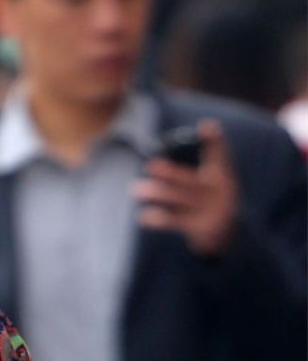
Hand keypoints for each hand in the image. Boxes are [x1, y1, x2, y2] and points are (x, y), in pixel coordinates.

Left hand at [134, 120, 239, 257]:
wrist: (225, 235)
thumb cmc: (211, 201)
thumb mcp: (214, 181)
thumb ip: (197, 166)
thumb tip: (180, 144)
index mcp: (222, 176)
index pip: (219, 154)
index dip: (214, 140)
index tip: (205, 125)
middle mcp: (220, 192)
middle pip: (191, 180)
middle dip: (170, 173)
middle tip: (150, 165)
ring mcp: (210, 211)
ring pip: (179, 199)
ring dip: (157, 193)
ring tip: (136, 189)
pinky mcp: (200, 229)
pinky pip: (175, 222)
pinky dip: (157, 218)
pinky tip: (142, 216)